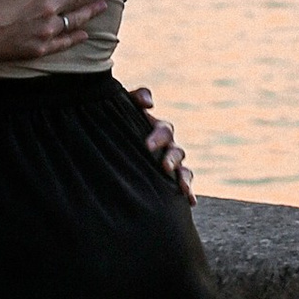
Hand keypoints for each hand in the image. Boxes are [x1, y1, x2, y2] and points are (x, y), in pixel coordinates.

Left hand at [126, 86, 193, 201]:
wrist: (106, 143)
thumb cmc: (115, 123)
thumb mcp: (122, 106)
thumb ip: (135, 96)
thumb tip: (149, 104)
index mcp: (156, 130)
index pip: (164, 130)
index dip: (158, 137)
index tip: (147, 146)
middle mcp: (166, 147)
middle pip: (177, 151)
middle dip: (172, 159)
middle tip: (164, 166)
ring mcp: (169, 165)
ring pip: (184, 170)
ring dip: (185, 178)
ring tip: (182, 188)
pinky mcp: (169, 182)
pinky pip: (183, 186)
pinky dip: (189, 192)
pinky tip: (191, 201)